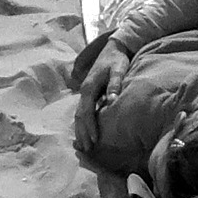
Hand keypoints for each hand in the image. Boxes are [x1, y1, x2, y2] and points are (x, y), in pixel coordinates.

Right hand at [73, 39, 131, 153]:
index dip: (89, 127)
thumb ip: (115, 83)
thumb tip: (112, 99)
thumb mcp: (119, 69)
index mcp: (90, 87)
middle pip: (79, 116)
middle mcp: (84, 91)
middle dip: (82, 133)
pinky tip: (85, 133)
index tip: (94, 140)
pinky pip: (82, 111)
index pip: (86, 111)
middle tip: (87, 149)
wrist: (113, 48)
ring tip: (84, 146)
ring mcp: (85, 92)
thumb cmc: (117, 60)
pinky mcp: (89, 93)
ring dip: (80, 130)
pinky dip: (82, 123)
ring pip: (79, 114)